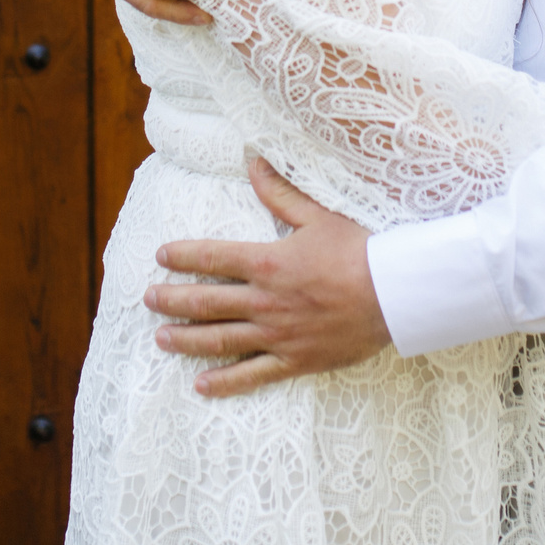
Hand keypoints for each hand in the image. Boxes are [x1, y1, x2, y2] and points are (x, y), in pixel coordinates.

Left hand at [142, 159, 390, 396]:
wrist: (395, 294)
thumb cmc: (361, 250)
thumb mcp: (319, 214)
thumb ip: (280, 192)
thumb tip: (254, 161)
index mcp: (268, 262)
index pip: (212, 258)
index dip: (183, 256)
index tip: (161, 256)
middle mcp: (265, 301)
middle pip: (205, 301)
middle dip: (172, 300)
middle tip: (148, 299)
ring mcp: (277, 335)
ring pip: (220, 339)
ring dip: (186, 339)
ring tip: (161, 338)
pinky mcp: (295, 360)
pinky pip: (252, 374)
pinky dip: (225, 381)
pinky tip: (201, 384)